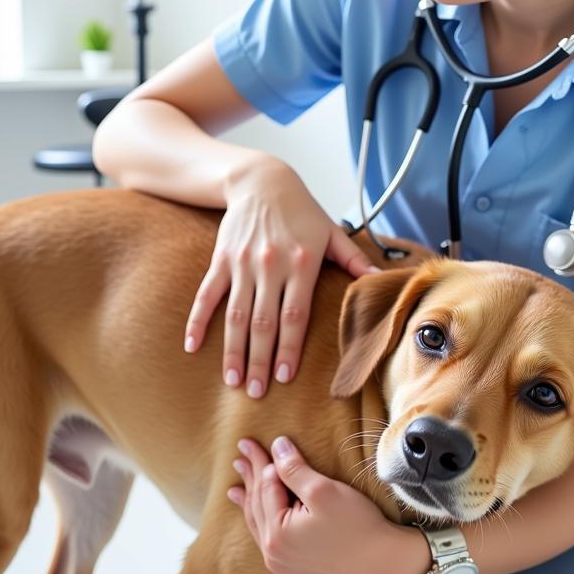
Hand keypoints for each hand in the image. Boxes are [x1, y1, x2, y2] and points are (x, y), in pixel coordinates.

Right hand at [183, 155, 378, 398]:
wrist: (261, 181)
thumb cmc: (302, 211)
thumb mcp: (332, 232)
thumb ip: (355, 259)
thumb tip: (382, 280)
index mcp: (301, 263)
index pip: (294, 315)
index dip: (289, 348)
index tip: (284, 377)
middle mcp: (270, 266)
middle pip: (263, 322)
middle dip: (259, 360)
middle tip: (256, 392)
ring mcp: (242, 264)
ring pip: (236, 315)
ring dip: (233, 350)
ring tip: (233, 380)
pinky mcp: (221, 259)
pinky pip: (207, 295)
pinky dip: (197, 321)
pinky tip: (192, 347)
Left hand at [227, 435, 416, 573]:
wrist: (384, 566)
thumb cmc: (357, 526)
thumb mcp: (323, 491)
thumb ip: (294, 469)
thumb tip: (276, 447)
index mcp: (276, 533)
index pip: (265, 486)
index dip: (260, 461)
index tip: (249, 440)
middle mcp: (273, 552)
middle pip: (257, 504)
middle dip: (250, 476)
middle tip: (240, 452)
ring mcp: (281, 563)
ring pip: (259, 521)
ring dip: (249, 498)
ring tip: (236, 484)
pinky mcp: (294, 567)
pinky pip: (267, 536)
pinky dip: (259, 518)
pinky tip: (254, 514)